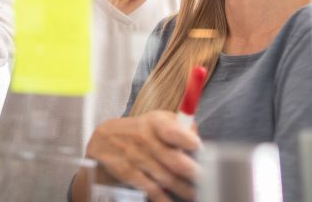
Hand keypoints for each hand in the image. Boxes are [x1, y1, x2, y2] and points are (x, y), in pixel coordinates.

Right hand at [86, 111, 200, 201]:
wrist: (105, 140)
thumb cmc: (141, 129)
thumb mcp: (157, 119)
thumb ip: (180, 125)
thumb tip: (197, 135)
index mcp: (156, 123)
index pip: (173, 131)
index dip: (188, 140)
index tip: (199, 148)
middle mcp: (146, 140)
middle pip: (175, 161)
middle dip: (193, 173)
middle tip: (206, 179)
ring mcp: (138, 159)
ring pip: (167, 179)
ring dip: (184, 189)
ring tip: (195, 193)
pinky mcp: (130, 175)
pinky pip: (152, 190)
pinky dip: (164, 199)